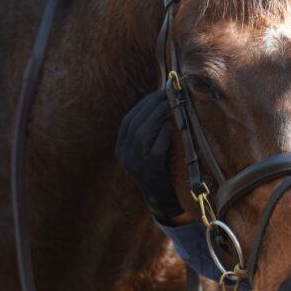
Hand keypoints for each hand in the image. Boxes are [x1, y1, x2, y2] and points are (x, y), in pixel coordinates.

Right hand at [115, 90, 182, 223]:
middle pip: (134, 124)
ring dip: (157, 116)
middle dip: (151, 106)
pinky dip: (163, 135)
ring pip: (142, 134)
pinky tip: (170, 126)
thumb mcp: (147, 149)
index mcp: (121, 148)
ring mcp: (135, 164)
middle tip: (166, 94)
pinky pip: (156, 150)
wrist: (162, 197)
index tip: (156, 93)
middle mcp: (124, 155)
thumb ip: (148, 130)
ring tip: (170, 104)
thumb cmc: (159, 167)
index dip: (142, 105)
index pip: (128, 120)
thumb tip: (160, 101)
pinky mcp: (149, 171)